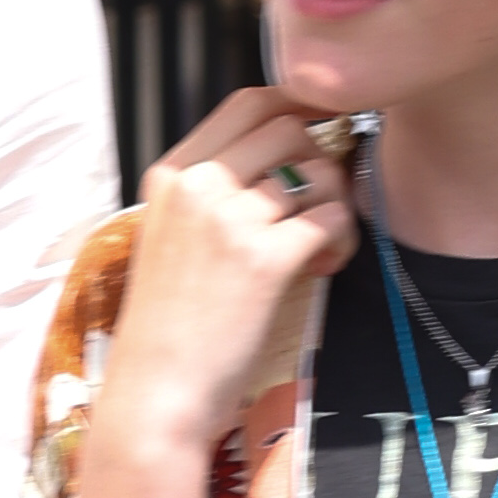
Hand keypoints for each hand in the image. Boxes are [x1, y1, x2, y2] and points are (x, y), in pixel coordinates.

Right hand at [99, 84, 360, 450]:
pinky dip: (341, 240)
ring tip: (320, 245)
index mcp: (172, 175)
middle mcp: (198, 186)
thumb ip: (212, 196)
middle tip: (321, 201)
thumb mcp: (171, 241)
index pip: (247, 104)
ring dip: (336, 202)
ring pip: (318, 171)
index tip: (324, 121)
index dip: (298, 103)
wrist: (156, 394)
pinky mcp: (264, 259)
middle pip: (288, 127)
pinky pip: (333, 218)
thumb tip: (282, 164)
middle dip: (321, 158)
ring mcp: (229, 219)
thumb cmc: (167, 329)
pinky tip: (322, 266)